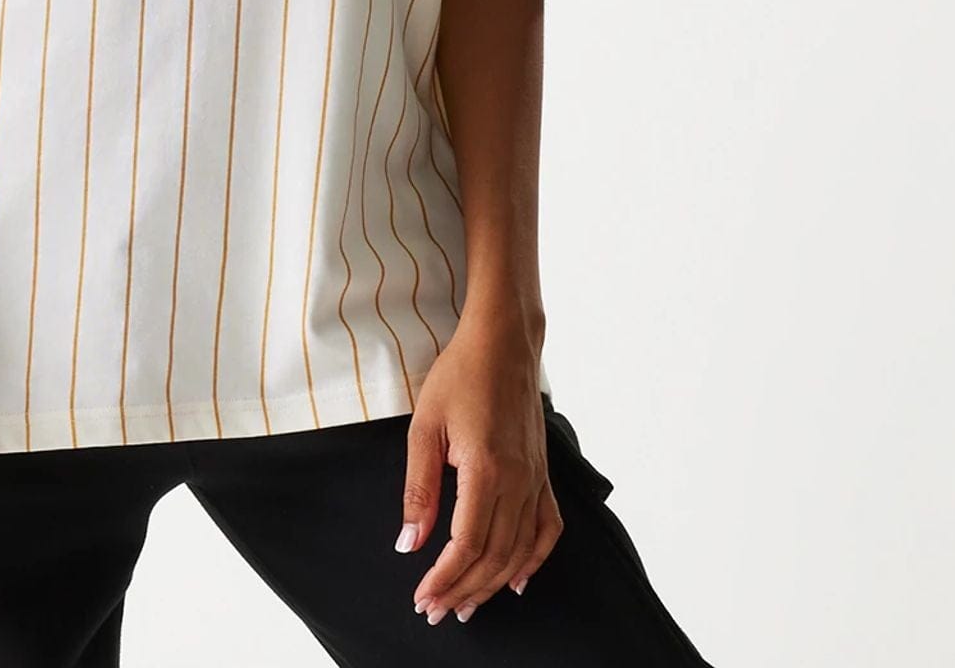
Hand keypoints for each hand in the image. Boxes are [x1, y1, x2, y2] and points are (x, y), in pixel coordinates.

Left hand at [397, 308, 559, 624]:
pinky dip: (533, 560)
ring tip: (466, 606)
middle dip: (463, 591)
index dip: (444, 579)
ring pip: (518, 551)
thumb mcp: (425, 426)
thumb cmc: (459, 376)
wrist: (503, 343)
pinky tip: (516, 580)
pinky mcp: (543, 474)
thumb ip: (419, 488)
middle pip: (493, 557)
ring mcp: (536, 479)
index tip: (423, 598)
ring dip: (492, 584)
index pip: (466, 545)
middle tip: (436, 612)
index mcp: (486, 469)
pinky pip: (546, 529)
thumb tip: (408, 542)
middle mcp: (518, 481)